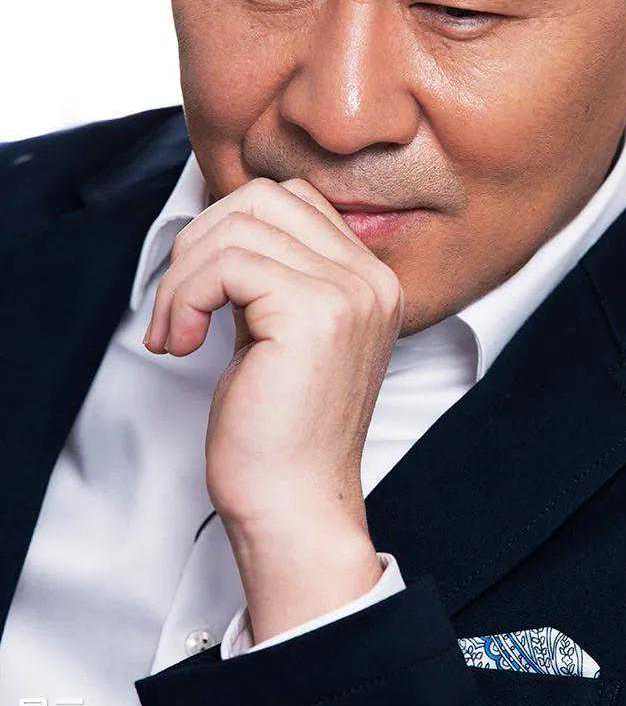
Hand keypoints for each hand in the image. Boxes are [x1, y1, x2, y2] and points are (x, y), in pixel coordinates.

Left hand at [143, 176, 404, 640]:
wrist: (293, 505)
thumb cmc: (278, 432)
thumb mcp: (281, 333)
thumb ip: (271, 274)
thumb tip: (217, 225)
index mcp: (370, 281)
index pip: (292, 201)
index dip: (229, 229)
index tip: (201, 287)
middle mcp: (371, 279)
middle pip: (262, 200)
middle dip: (200, 243)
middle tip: (178, 307)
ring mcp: (349, 292)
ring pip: (237, 227)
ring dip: (184, 276)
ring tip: (174, 330)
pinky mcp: (313, 312)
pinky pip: (226, 264)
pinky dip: (184, 297)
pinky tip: (180, 342)